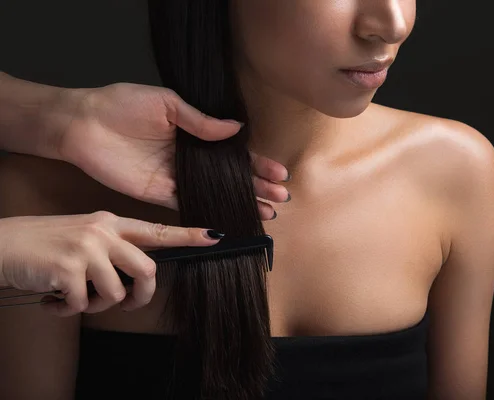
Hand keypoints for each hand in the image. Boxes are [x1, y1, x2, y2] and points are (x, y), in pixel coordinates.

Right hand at [0, 211, 223, 316]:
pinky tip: (53, 301)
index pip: (157, 230)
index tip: (215, 237)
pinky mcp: (68, 268)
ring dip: (97, 306)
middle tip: (124, 306)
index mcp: (109, 223)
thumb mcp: (83, 235)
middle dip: (140, 297)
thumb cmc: (44, 245)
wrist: (0, 244)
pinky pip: (84, 304)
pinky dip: (68, 311)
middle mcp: (102, 232)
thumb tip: (139, 275)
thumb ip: (112, 248)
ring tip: (75, 300)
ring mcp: (86, 248)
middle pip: (147, 270)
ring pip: (116, 292)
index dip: (188, 236)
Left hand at [57, 83, 289, 217]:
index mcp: (194, 134)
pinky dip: (210, 212)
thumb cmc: (123, 104)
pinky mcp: (159, 194)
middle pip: (231, 176)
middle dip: (258, 187)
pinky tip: (231, 219)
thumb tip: (237, 129)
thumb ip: (201, 122)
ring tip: (267, 213)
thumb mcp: (167, 104)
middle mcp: (190, 159)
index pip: (233, 152)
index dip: (257, 162)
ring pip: (216, 193)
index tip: (279, 172)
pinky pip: (190, 205)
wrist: (84, 123)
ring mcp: (177, 178)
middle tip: (281, 198)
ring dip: (242, 203)